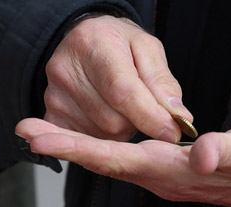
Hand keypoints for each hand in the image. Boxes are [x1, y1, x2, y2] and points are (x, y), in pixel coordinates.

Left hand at [15, 119, 230, 206]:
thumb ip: (230, 151)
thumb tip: (200, 154)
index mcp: (173, 172)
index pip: (116, 159)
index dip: (77, 148)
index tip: (40, 138)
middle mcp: (159, 179)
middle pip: (103, 162)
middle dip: (63, 146)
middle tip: (23, 129)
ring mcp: (162, 177)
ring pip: (110, 162)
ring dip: (74, 147)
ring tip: (39, 132)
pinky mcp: (168, 171)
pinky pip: (122, 160)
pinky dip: (95, 148)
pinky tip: (79, 139)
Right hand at [43, 15, 190, 142]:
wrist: (83, 41)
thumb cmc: (117, 44)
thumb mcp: (147, 49)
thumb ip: (163, 83)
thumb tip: (178, 117)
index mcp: (94, 46)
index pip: (122, 91)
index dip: (149, 117)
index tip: (171, 133)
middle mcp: (66, 71)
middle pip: (113, 121)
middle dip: (135, 122)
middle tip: (138, 105)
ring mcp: (54, 97)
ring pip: (101, 136)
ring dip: (119, 130)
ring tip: (117, 106)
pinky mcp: (51, 116)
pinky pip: (86, 142)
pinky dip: (102, 137)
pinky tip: (103, 115)